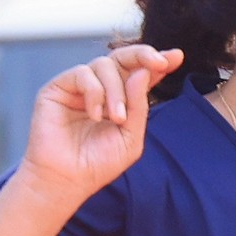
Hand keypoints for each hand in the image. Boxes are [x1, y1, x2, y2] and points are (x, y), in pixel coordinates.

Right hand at [22, 44, 184, 207]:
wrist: (68, 179)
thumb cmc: (97, 163)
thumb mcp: (130, 137)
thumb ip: (139, 104)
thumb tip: (143, 71)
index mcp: (121, 99)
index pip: (141, 73)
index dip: (157, 62)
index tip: (176, 57)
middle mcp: (100, 88)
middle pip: (123, 57)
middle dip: (143, 56)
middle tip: (159, 63)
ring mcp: (79, 86)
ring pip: (105, 64)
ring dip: (117, 90)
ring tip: (117, 118)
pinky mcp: (59, 87)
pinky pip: (83, 73)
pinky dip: (94, 93)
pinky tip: (95, 116)